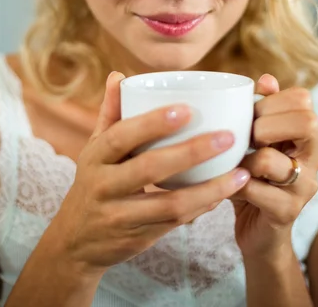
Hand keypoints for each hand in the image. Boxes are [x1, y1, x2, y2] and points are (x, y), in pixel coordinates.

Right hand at [47, 71, 250, 279]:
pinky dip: (203, 206)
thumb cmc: (94, 181)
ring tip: (241, 171)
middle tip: (227, 137)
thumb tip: (118, 75)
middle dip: (191, 152)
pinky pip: (176, 223)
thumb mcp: (95, 148)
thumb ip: (110, 113)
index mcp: (95, 157)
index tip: (187, 109)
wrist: (77, 242)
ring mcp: (121, 216)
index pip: (121, 136)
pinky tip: (226, 192)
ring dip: (209, 189)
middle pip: (149, 168)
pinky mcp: (140, 238)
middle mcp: (104, 186)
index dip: (152, 123)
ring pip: (169, 204)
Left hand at [230, 74, 317, 258]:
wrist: (256, 230)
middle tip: (247, 138)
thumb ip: (263, 109)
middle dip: (264, 124)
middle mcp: (313, 158)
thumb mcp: (257, 140)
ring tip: (235, 163)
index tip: (252, 114)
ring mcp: (303, 187)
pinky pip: (254, 189)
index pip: (303, 99)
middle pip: (306, 122)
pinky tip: (228, 183)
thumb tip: (267, 78)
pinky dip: (234, 183)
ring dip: (243, 159)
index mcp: (306, 135)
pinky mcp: (286, 212)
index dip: (272, 100)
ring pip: (271, 160)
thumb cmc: (254, 176)